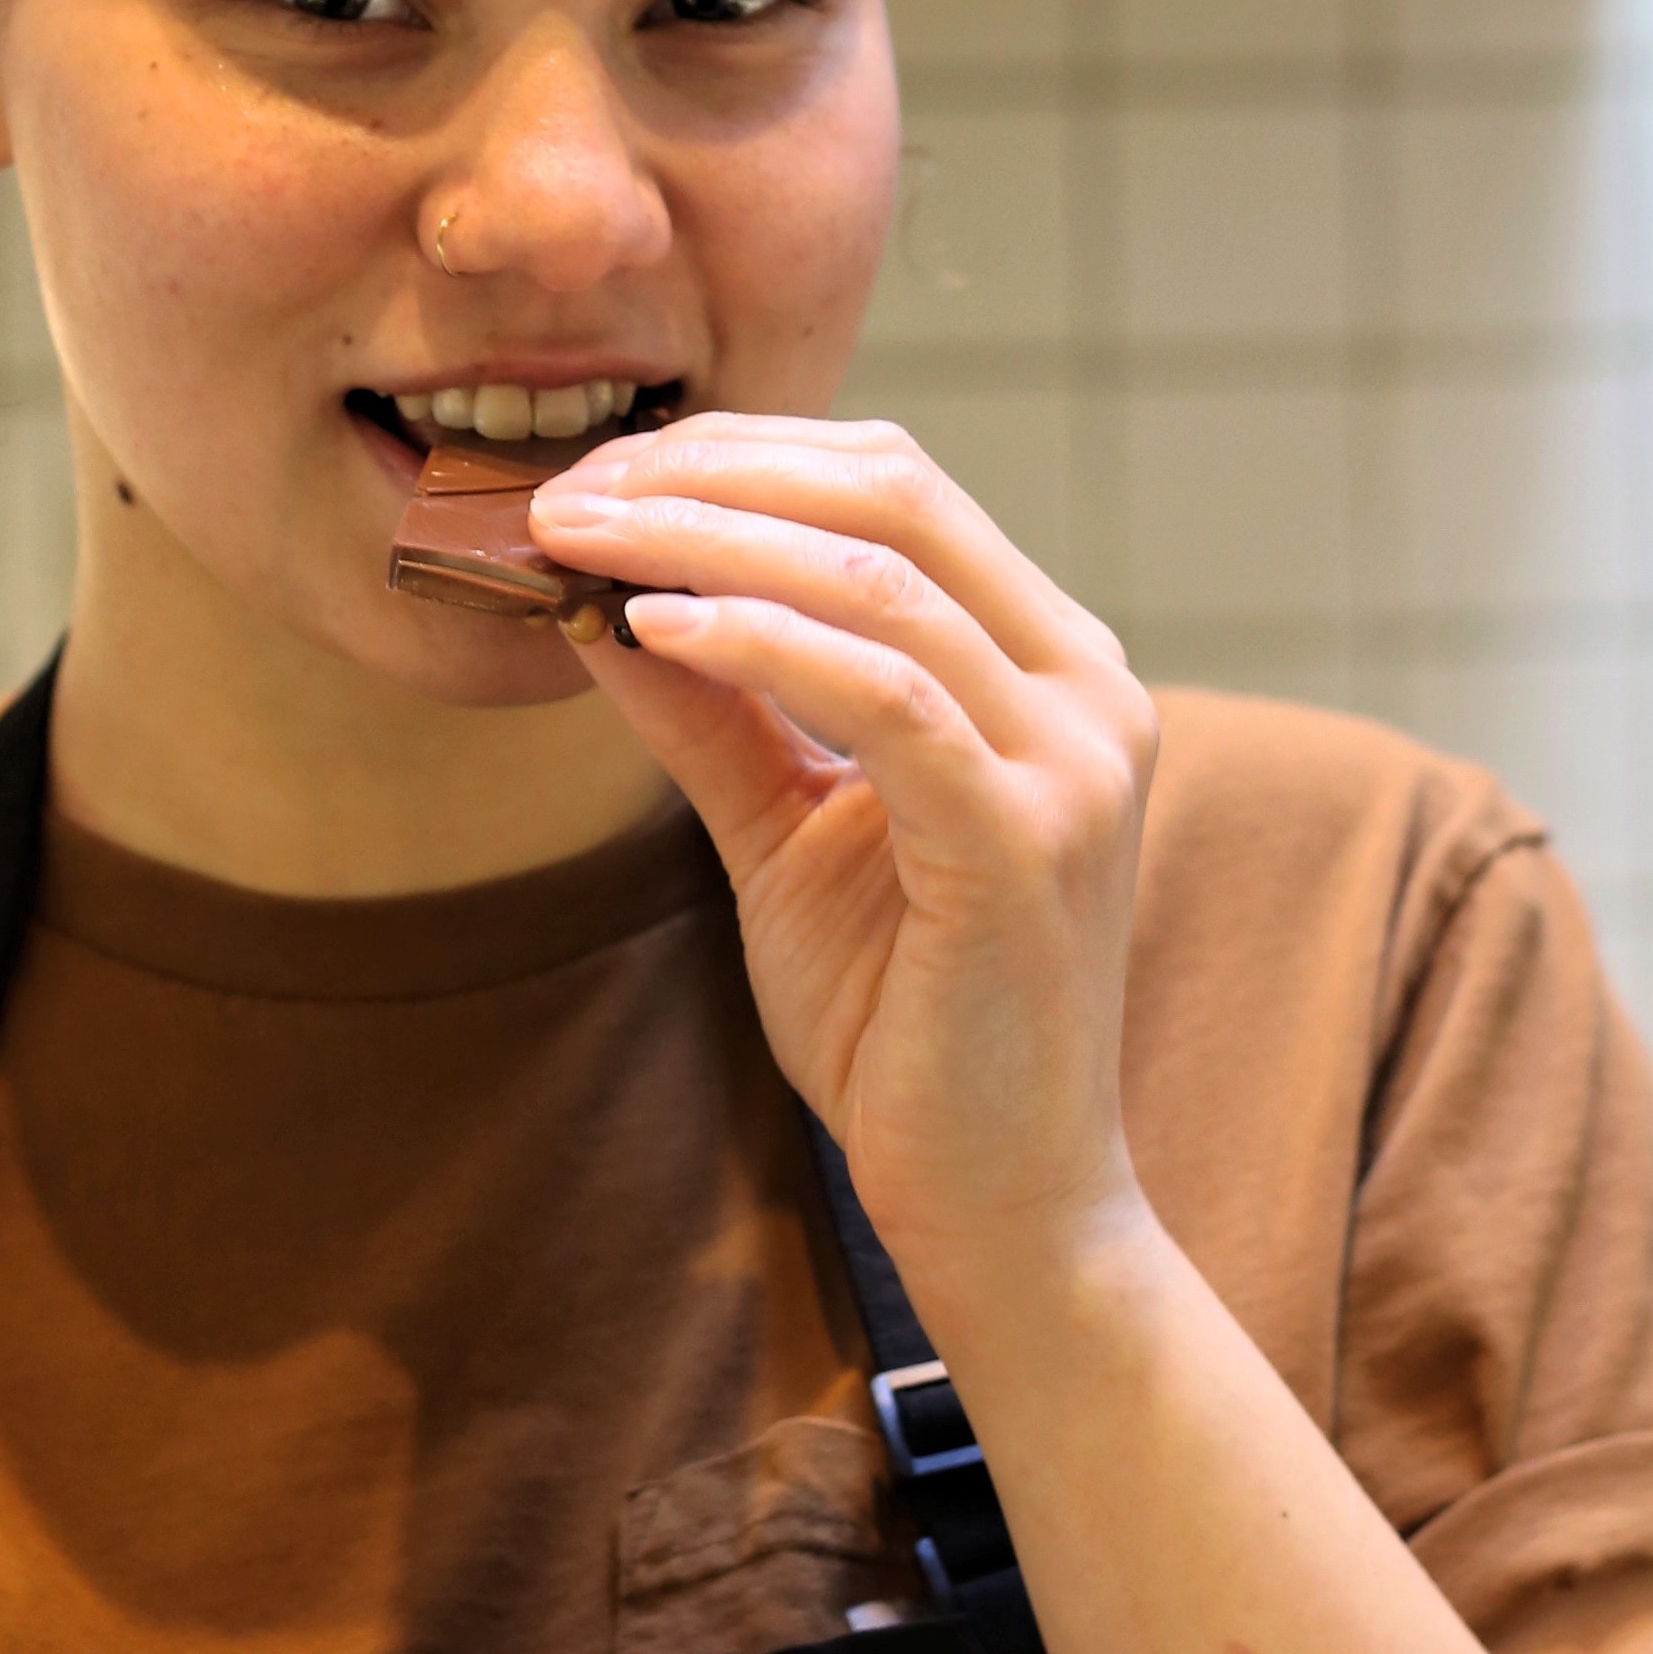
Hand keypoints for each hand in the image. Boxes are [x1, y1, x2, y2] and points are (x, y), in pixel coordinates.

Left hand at [530, 416, 1159, 1321]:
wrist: (998, 1199)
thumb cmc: (905, 1024)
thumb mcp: (786, 834)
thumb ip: (715, 714)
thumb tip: (594, 597)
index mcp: (1048, 667)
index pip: (897, 489)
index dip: (740, 454)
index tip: (598, 472)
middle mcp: (1086, 689)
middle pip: (894, 496)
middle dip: (711, 472)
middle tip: (566, 487)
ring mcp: (1073, 761)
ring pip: (878, 578)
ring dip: (704, 540)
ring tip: (576, 538)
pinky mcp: (1026, 841)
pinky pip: (883, 694)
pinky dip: (756, 643)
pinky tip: (650, 629)